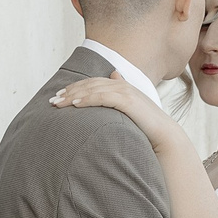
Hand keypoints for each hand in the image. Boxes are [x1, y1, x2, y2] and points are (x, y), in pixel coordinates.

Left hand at [51, 72, 182, 149]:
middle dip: (69, 91)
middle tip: (53, 100)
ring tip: (59, 103)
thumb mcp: (130, 111)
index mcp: (120, 86)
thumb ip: (119, 99)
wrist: (164, 135)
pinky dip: (87, 99)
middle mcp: (121, 85)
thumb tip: (113, 81)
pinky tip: (75, 104)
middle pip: (89, 84)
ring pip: (92, 89)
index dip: (75, 88)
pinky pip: (102, 97)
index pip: (92, 83)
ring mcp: (125, 91)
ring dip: (74, 95)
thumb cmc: (146, 128)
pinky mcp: (126, 100)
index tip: (60, 96)